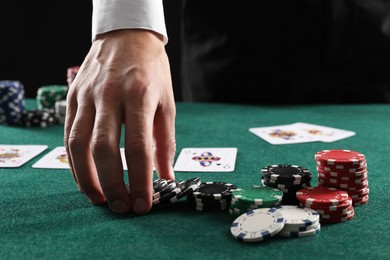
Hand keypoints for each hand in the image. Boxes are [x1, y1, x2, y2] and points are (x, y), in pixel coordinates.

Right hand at [64, 29, 175, 213]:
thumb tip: (166, 177)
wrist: (127, 36)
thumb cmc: (152, 71)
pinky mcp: (73, 97)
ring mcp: (87, 95)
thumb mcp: (167, 103)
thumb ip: (165, 142)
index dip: (141, 180)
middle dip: (113, 184)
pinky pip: (69, 134)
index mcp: (140, 95)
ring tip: (101, 200)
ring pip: (79, 144)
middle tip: (123, 208)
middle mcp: (110, 95)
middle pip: (105, 149)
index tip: (145, 203)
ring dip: (88, 178)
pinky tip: (85, 178)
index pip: (139, 146)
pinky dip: (74, 162)